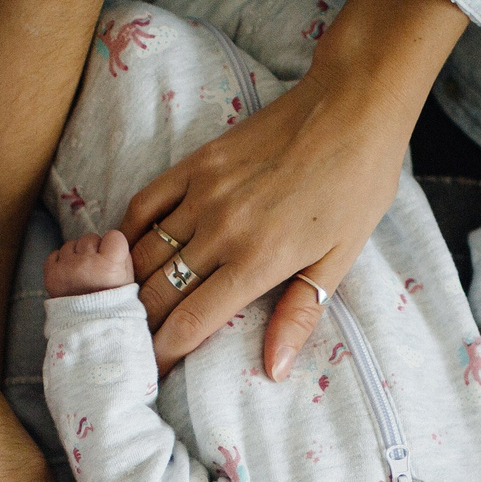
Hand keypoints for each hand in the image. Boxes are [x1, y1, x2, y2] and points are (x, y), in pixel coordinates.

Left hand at [44, 230, 137, 297]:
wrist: (89, 327)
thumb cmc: (112, 303)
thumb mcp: (128, 281)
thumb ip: (122, 257)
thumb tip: (112, 239)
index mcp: (110, 265)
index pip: (114, 236)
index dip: (113, 245)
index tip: (111, 258)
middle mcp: (87, 264)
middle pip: (90, 238)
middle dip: (93, 250)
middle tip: (96, 270)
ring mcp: (67, 268)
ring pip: (71, 244)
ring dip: (76, 255)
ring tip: (81, 274)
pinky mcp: (51, 274)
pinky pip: (55, 254)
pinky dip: (61, 262)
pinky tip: (69, 276)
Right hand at [118, 0, 469, 379]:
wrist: (352, 107)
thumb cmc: (356, 185)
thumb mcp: (340, 259)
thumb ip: (299, 314)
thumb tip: (273, 369)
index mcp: (258, 261)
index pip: (190, 322)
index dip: (164, 355)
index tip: (152, 374)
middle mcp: (221, 231)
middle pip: (158, 293)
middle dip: (142, 327)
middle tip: (134, 347)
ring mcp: (202, 194)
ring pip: (144, 254)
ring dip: (129, 287)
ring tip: (124, 311)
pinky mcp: (195, 163)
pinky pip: (144, 205)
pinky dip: (126, 235)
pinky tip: (124, 256)